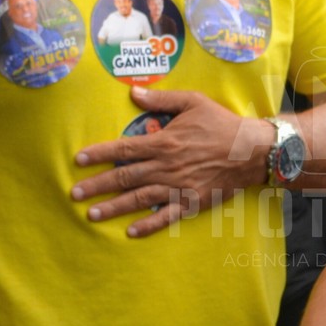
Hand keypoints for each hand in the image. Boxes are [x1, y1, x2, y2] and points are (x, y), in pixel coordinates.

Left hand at [71, 87, 271, 236]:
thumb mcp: (193, 101)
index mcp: (164, 141)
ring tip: (92, 214)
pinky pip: (166, 216)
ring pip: (139, 198)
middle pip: (125, 177)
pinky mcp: (192, 202)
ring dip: (114, 207)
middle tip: (74, 193)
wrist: (252, 150)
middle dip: (97, 185)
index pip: (124, 149)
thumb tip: (133, 92)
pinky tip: (131, 232)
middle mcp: (166, 166)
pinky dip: (148, 225)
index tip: (79, 159)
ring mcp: (178, 186)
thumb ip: (161, 99)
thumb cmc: (221, 123)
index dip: (99, 154)